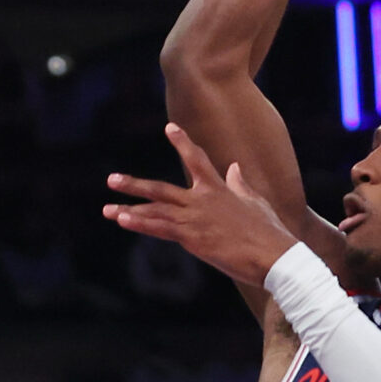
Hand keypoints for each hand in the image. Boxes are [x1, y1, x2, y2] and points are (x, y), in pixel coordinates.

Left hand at [103, 124, 300, 288]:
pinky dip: (140, 223)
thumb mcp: (255, 202)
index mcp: (219, 188)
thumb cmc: (269, 230)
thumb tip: (234, 167)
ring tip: (107, 209)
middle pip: (161, 189)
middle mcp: (202, 199)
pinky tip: (123, 220)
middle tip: (111, 179)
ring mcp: (195, 218)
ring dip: (129, 208)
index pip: (197, 159)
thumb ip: (240, 183)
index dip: (182, 142)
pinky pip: (160, 228)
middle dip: (135, 185)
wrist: (274, 254)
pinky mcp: (192, 237)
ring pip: (155, 210)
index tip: (169, 127)